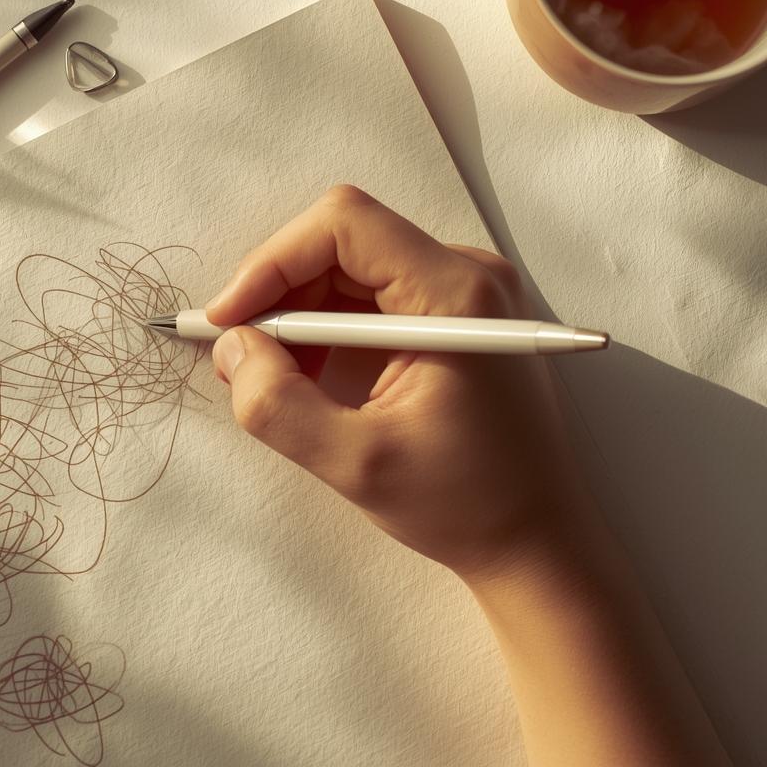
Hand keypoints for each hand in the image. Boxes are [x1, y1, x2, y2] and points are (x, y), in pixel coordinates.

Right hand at [205, 185, 590, 579]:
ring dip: (299, 314)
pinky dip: (328, 328)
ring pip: (350, 266)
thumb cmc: (467, 504)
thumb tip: (232, 350)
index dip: (273, 261)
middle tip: (241, 357)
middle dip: (279, 292)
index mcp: (456, 296)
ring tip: (275, 378)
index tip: (230, 319)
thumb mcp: (357, 464)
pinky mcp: (455, 314)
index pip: (344, 225)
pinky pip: (372, 293)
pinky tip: (312, 378)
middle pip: (342, 242)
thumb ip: (279, 404)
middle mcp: (467, 275)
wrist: (537, 540)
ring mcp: (464, 292)